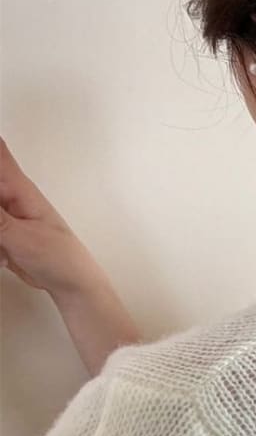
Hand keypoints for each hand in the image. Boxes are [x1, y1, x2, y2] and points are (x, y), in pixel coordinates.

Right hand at [0, 136, 102, 300]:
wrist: (69, 281)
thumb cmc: (57, 255)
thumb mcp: (19, 236)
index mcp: (19, 189)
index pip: (0, 154)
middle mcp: (9, 197)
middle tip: (6, 226)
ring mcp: (4, 216)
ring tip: (8, 246)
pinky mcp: (2, 233)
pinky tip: (6, 255)